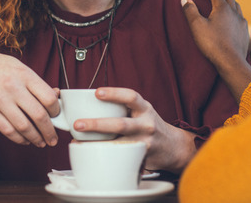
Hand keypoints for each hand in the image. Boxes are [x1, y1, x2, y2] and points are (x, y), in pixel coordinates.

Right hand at [0, 47, 60, 147]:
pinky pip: (8, 131)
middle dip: (49, 131)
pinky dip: (19, 139)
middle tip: (53, 138)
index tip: (56, 116)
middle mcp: (13, 88)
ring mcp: (0, 100)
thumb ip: (35, 82)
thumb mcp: (18, 67)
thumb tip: (56, 95)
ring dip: (36, 138)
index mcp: (24, 74)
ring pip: (24, 127)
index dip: (56, 111)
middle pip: (39, 115)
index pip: (48, 97)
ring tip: (41, 142)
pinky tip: (25, 140)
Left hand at [72, 88, 196, 173]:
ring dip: (97, 144)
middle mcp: (146, 125)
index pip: (131, 97)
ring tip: (78, 143)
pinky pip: (121, 157)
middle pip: (121, 125)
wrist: (173, 147)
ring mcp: (144, 143)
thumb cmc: (148, 125)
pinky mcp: (141, 158)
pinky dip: (104, 155)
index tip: (96, 93)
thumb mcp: (141, 111)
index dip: (114, 94)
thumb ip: (122, 108)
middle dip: (97, 124)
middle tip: (78, 124)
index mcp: (144, 109)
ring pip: (119, 144)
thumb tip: (88, 105)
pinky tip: (90, 154)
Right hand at [181, 0, 250, 100]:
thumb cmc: (212, 44)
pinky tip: (230, 18)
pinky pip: (239, 16)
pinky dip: (233, 11)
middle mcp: (234, 11)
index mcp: (222, 8)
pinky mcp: (245, 32)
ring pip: (236, 4)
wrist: (231, 63)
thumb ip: (190, 11)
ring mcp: (241, 22)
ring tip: (220, 0)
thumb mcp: (197, 27)